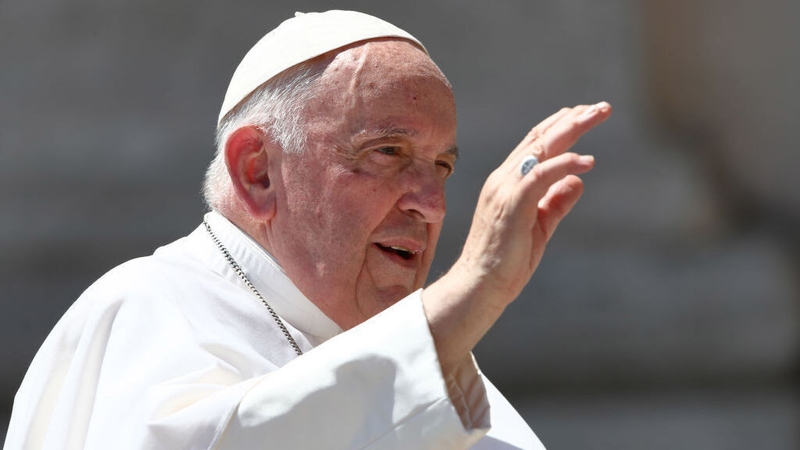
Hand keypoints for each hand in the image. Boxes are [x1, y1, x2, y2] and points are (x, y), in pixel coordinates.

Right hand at [423, 102, 611, 373]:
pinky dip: (565, 164)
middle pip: (541, 137)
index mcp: (508, 182)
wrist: (481, 285)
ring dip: (572, 129)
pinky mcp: (511, 202)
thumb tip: (579, 180)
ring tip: (598, 115)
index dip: (560, 125)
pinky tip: (588, 161)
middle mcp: (504, 178)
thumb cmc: (507, 261)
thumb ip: (557, 202)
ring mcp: (505, 188)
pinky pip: (541, 174)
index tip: (586, 113)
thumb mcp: (540, 226)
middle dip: (573, 118)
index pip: (535, 143)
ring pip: (540, 147)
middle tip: (603, 107)